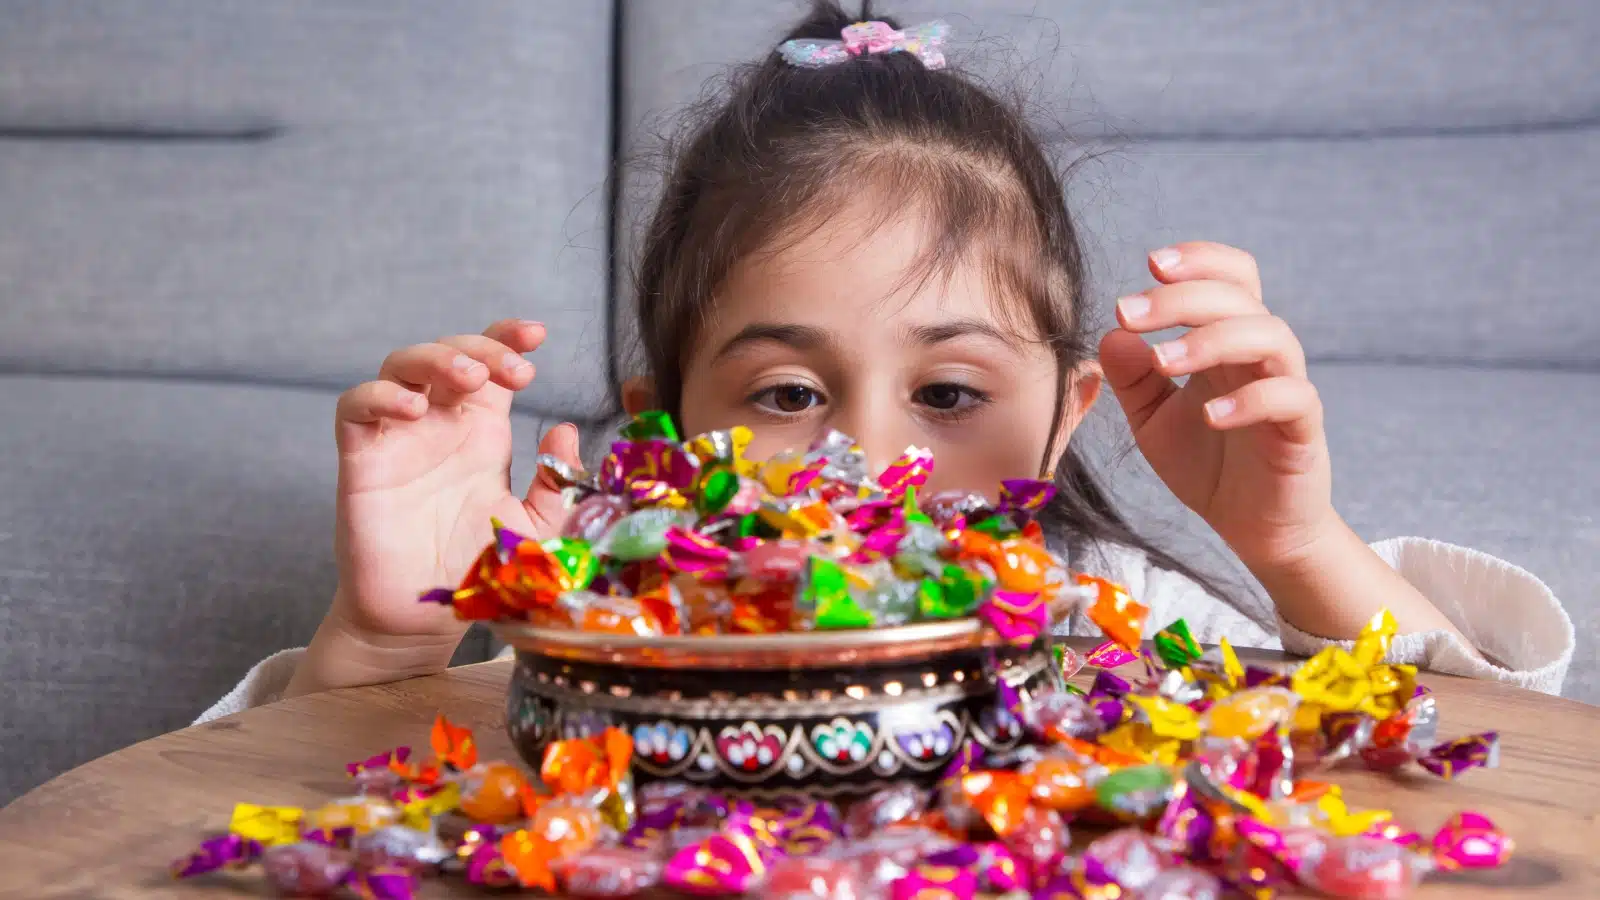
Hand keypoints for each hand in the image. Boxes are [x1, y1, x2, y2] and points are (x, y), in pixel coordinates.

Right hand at [293, 320, 581, 693]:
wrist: (424, 620)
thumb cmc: (478, 569)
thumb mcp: (538, 528)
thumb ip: (557, 483)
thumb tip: (566, 429)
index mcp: (482, 432)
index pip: (490, 365)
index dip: (506, 338)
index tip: (537, 334)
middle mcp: (440, 425)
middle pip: (450, 353)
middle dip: (481, 348)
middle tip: (513, 372)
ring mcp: (399, 438)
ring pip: (401, 366)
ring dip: (435, 358)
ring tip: (468, 379)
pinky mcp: (361, 461)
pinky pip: (355, 408)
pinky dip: (379, 395)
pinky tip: (414, 407)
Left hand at [1099, 242, 1335, 571]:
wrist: (1250, 526)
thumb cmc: (1206, 464)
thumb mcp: (1151, 419)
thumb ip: (1132, 378)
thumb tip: (1112, 333)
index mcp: (1227, 343)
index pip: (1229, 278)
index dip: (1200, 259)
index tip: (1151, 264)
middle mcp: (1260, 356)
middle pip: (1239, 297)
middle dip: (1181, 297)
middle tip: (1129, 311)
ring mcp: (1286, 388)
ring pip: (1270, 336)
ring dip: (1211, 340)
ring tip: (1162, 362)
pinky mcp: (1302, 430)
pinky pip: (1290, 398)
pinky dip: (1250, 400)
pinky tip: (1210, 415)